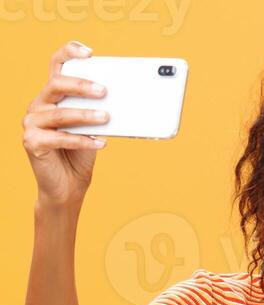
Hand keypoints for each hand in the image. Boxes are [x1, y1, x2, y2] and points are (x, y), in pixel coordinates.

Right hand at [24, 40, 109, 208]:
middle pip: (56, 85)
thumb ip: (101, 111)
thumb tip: (125, 98)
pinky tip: (100, 142)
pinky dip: (81, 140)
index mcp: (54, 96)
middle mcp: (39, 105)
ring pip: (59, 113)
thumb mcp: (95, 128)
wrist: (69, 185)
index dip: (69, 53)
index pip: (57, 65)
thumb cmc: (83, 153)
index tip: (89, 52)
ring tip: (107, 117)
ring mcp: (32, 123)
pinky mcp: (31, 142)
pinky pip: (58, 138)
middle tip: (105, 91)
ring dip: (86, 115)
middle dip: (81, 85)